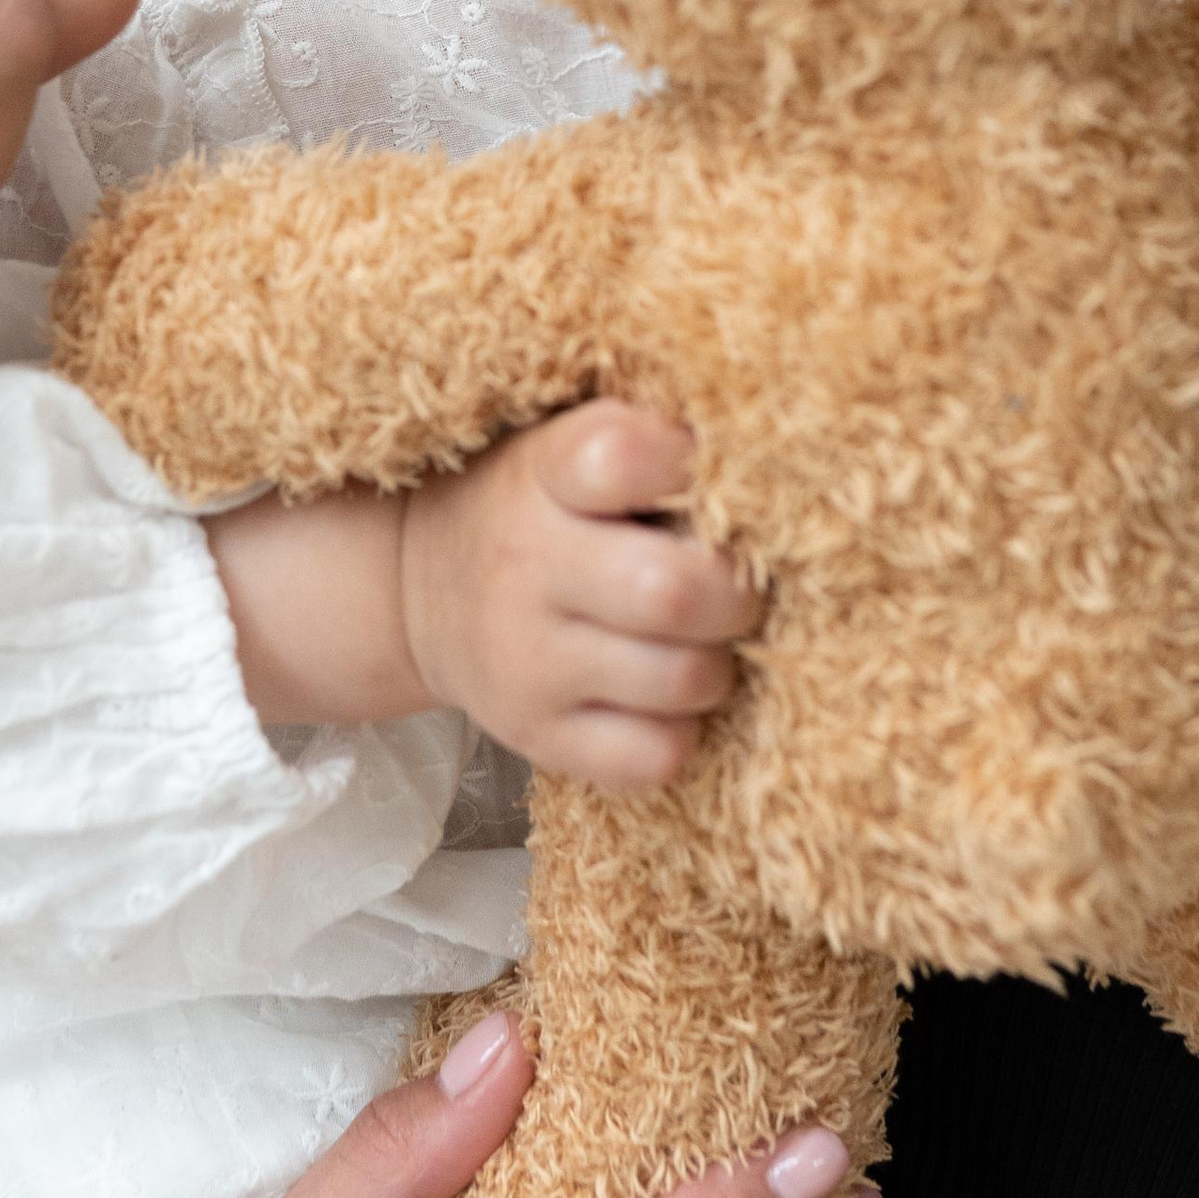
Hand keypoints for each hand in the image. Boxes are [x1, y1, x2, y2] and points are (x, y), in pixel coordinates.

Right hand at [210, 405, 752, 790]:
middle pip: (675, 591)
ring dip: (717, 663)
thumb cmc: (539, 506)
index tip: (709, 478)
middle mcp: (526, 566)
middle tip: (729, 582)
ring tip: (696, 639)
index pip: (625, 456)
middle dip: (735, 590)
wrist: (416, 589)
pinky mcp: (536, 736)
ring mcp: (527, 661)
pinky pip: (655, 755)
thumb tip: (782, 459)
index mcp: (543, 474)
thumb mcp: (567, 447)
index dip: (692, 465)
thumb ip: (657, 442)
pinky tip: (659, 695)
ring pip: (683, 679)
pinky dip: (681, 730)